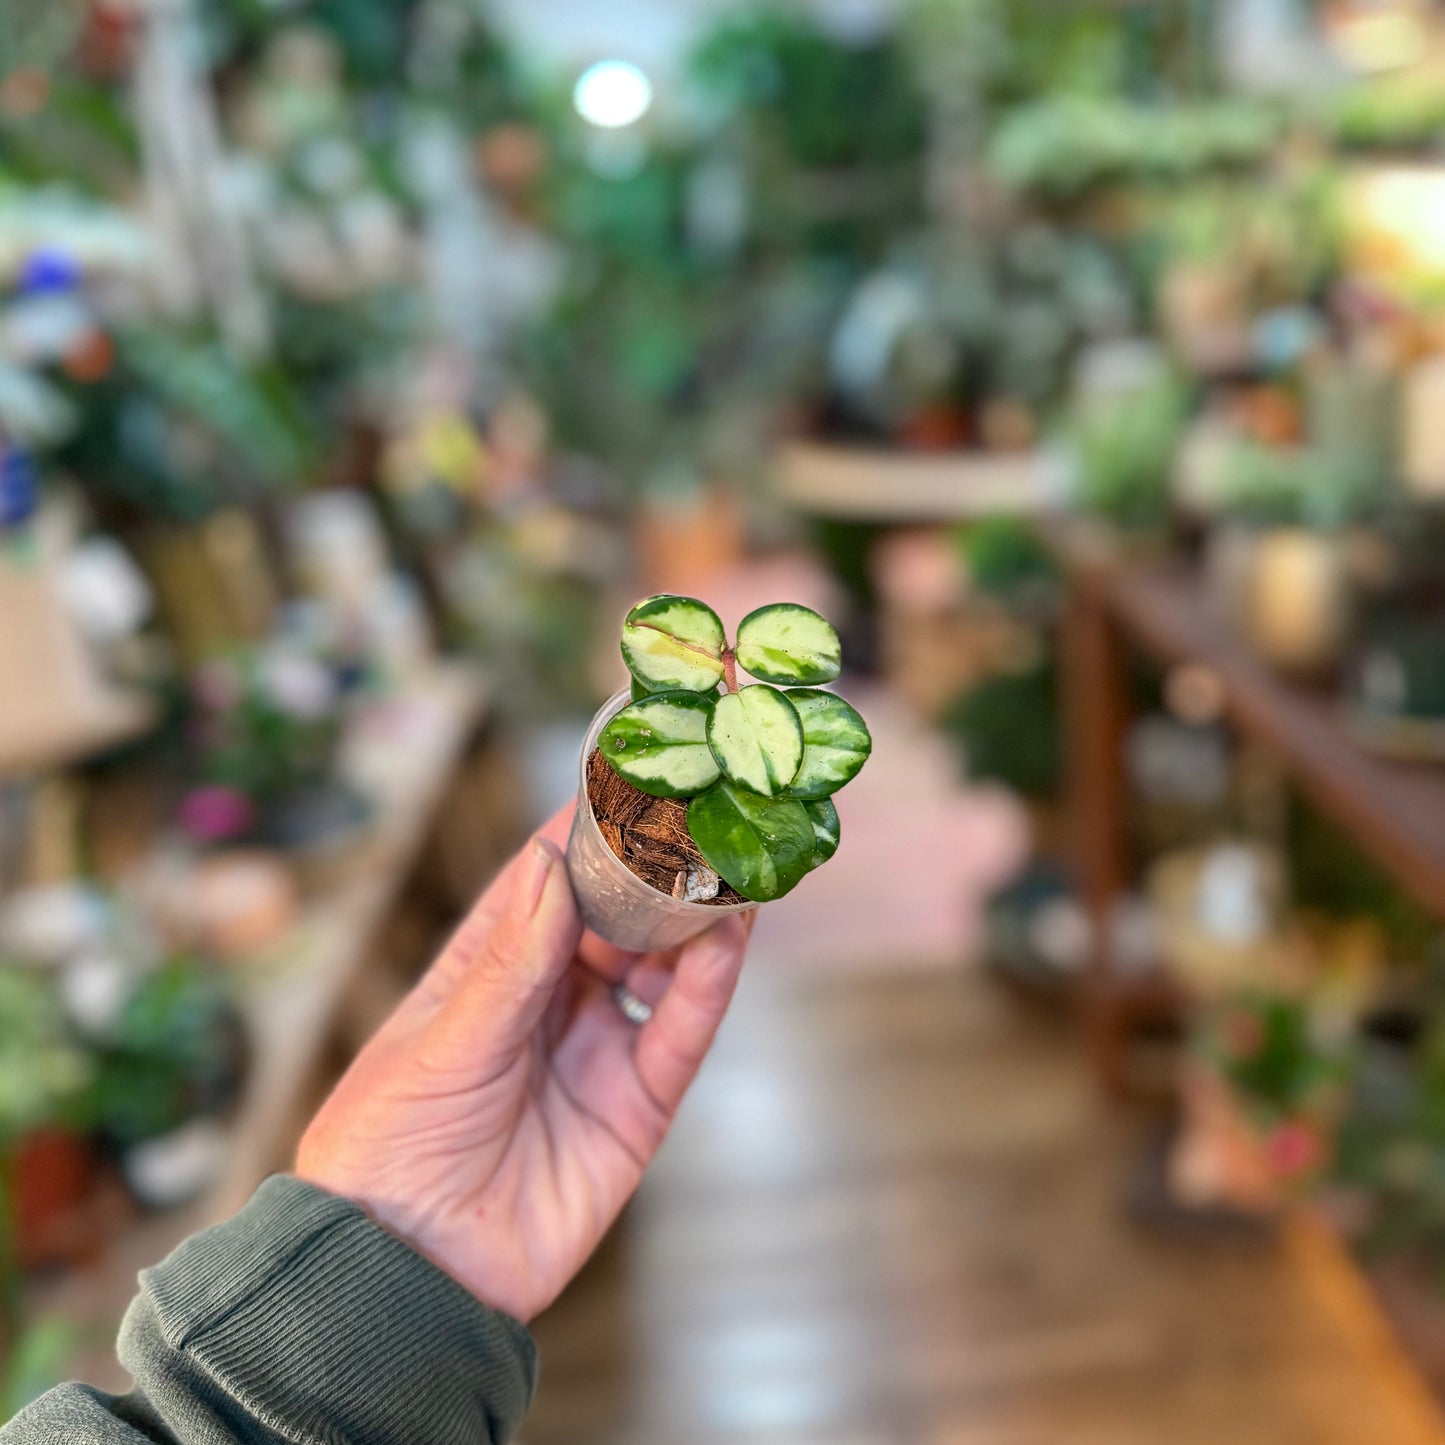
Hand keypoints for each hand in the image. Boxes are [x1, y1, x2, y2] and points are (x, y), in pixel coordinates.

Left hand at [296, 803, 751, 1321]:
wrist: (403, 1280)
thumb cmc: (388, 1147)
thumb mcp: (443, 1045)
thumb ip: (510, 964)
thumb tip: (553, 864)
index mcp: (487, 971)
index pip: (545, 881)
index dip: (584, 828)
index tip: (625, 774)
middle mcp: (548, 1001)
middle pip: (616, 916)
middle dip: (656, 867)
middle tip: (700, 812)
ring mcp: (595, 1051)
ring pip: (660, 967)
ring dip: (694, 918)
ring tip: (728, 864)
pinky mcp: (634, 1109)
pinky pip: (679, 1036)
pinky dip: (708, 987)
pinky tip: (726, 939)